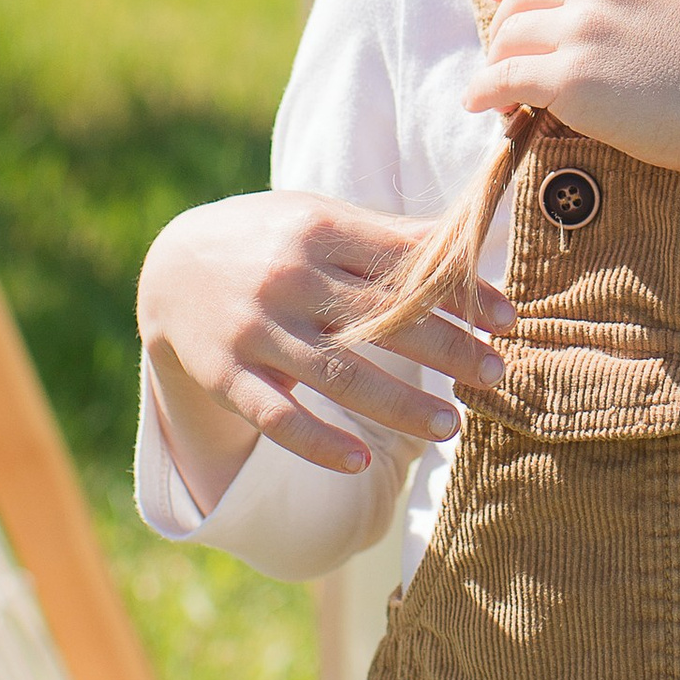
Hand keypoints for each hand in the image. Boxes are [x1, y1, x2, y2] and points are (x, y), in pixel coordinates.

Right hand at [137, 191, 512, 501]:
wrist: (170, 268)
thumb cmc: (271, 240)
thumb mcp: (320, 219)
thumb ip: (388, 236)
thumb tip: (472, 249)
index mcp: (318, 229)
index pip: (405, 264)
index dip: (461, 293)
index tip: (509, 321)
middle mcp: (287, 278)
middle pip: (381, 320)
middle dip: (446, 351)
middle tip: (496, 376)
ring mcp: (255, 330)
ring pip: (339, 376)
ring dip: (400, 405)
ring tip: (450, 427)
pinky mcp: (226, 375)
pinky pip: (278, 418)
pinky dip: (319, 443)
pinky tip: (361, 460)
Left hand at [474, 0, 679, 182]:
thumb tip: (592, 14)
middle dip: (503, 20)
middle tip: (499, 46)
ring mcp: (583, 29)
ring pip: (510, 36)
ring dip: (496, 58)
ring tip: (496, 81)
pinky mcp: (570, 79)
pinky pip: (505, 78)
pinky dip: (484, 90)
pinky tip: (477, 103)